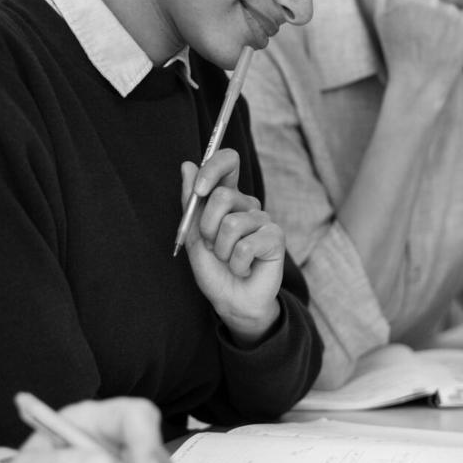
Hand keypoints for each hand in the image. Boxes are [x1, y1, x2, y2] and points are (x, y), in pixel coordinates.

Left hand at [178, 149, 283, 342]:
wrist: (231, 301)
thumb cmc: (214, 269)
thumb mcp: (193, 235)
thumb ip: (190, 202)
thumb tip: (187, 164)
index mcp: (228, 198)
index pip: (228, 162)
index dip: (213, 168)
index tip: (198, 190)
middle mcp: (247, 204)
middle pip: (223, 196)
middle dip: (207, 227)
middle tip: (212, 247)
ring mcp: (263, 219)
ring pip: (232, 225)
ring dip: (222, 251)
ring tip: (229, 260)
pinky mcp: (276, 237)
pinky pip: (246, 246)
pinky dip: (237, 264)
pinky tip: (244, 269)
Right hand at [375, 0, 462, 107]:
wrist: (418, 84)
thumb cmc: (397, 52)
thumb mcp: (381, 20)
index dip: (414, 14)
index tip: (410, 31)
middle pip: (434, 0)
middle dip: (432, 17)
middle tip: (424, 40)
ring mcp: (451, 11)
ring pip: (451, 9)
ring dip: (447, 24)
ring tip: (436, 45)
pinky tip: (450, 47)